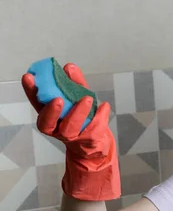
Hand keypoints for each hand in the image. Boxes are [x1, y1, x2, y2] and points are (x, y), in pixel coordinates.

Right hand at [22, 63, 120, 200]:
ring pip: (70, 128)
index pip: (36, 103)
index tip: (29, 77)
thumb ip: (74, 83)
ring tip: (88, 98)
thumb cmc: (83, 118)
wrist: (95, 143)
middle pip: (46, 124)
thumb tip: (69, 67)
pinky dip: (100, 116)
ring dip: (78, 113)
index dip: (31, 91)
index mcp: (50, 115)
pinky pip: (93, 129)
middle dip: (51, 111)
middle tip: (58, 98)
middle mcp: (56, 128)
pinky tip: (105, 106)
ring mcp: (71, 137)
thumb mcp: (78, 97)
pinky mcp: (87, 141)